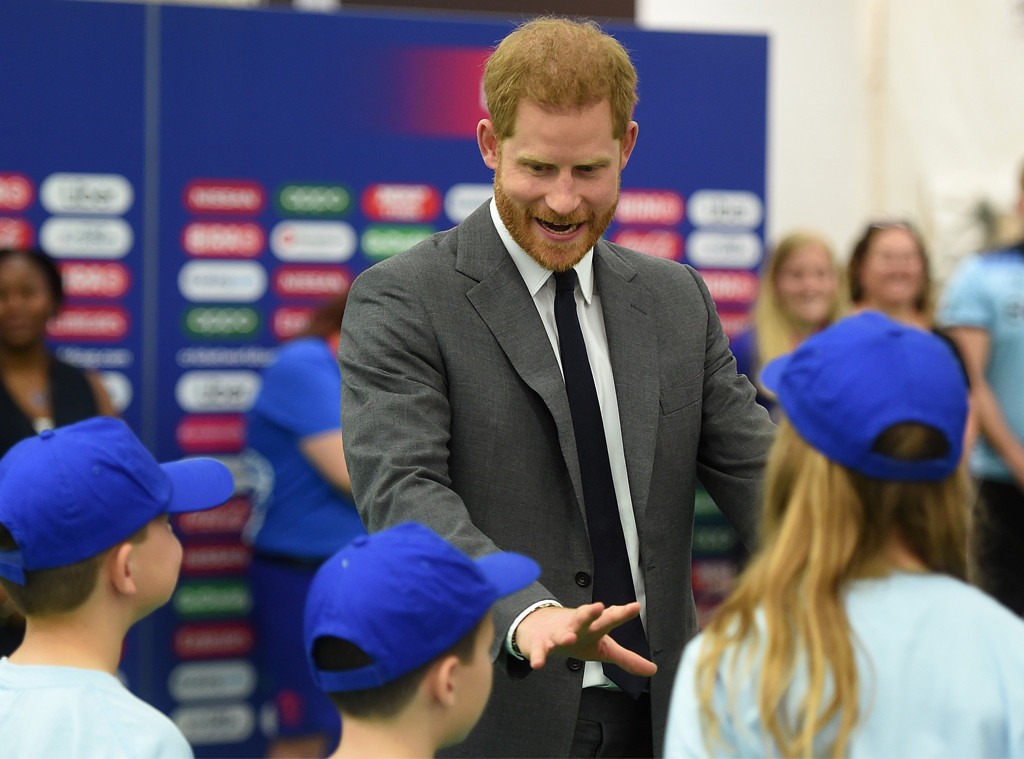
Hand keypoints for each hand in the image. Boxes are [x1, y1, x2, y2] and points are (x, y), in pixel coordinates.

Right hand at [514, 602, 657, 676]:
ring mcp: (558, 634)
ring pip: (562, 633)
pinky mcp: (541, 643)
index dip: (623, 613)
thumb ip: (627, 658)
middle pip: (585, 618)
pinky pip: (539, 651)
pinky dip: (538, 656)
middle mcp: (577, 626)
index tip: (635, 607)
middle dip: (591, 613)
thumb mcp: (604, 648)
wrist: (540, 627)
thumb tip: (653, 669)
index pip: (610, 619)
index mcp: (594, 627)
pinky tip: (538, 664)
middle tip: (599, 607)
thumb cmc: (578, 637)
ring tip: (569, 637)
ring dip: (565, 635)